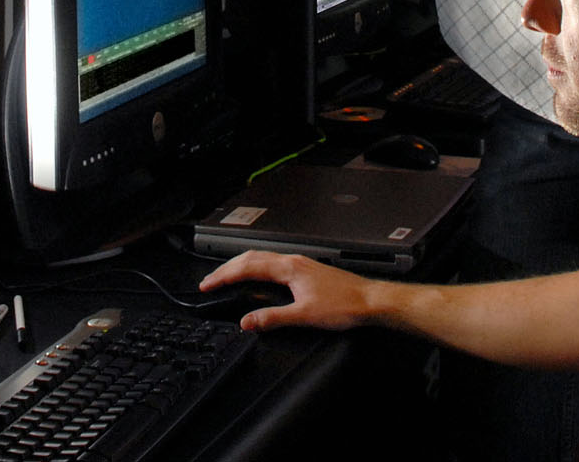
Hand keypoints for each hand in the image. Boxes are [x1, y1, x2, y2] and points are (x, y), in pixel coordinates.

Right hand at [199, 250, 380, 333]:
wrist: (370, 301)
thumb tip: (247, 321)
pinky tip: (258, 278)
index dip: (224, 275)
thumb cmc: (345, 305)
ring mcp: (301, 264)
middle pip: (251, 257)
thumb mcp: (304, 316)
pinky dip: (256, 268)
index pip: (247, 267)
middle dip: (227, 268)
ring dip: (241, 266)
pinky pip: (273, 263)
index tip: (208, 284)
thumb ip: (272, 318)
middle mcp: (294, 261)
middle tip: (210, 280)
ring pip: (262, 258)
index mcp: (289, 268)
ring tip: (226, 277)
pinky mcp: (306, 270)